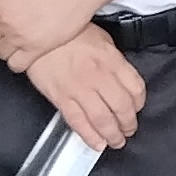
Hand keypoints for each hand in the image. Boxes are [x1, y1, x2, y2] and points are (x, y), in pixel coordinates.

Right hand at [26, 27, 145, 150]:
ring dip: (113, 135)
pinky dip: (90, 136)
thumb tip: (123, 80)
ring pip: (102, 119)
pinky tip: (97, 144)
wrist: (36, 32)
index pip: (135, 87)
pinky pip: (78, 122)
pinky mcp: (61, 98)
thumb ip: (114, 61)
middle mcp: (98, 76)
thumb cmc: (68, 34)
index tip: (137, 108)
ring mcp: (79, 89)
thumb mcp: (101, 39)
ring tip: (116, 142)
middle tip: (129, 130)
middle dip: (129, 123)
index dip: (140, 102)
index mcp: (111, 60)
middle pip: (122, 107)